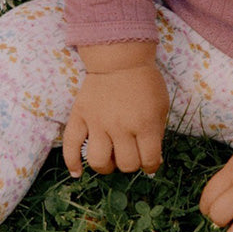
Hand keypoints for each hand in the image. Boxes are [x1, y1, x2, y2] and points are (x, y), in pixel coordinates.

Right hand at [62, 51, 168, 176]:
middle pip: (125, 164)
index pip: (149, 160)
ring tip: (110, 160)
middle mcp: (120, 126)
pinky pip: (71, 145)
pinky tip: (77, 172)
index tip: (150, 162)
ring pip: (98, 161)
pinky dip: (72, 162)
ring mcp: (97, 122)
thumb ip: (157, 134)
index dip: (152, 166)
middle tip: (131, 154)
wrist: (120, 59)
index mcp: (145, 123)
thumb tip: (152, 161)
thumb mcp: (161, 106)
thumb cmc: (145, 82)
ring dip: (106, 167)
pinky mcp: (80, 116)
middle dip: (131, 164)